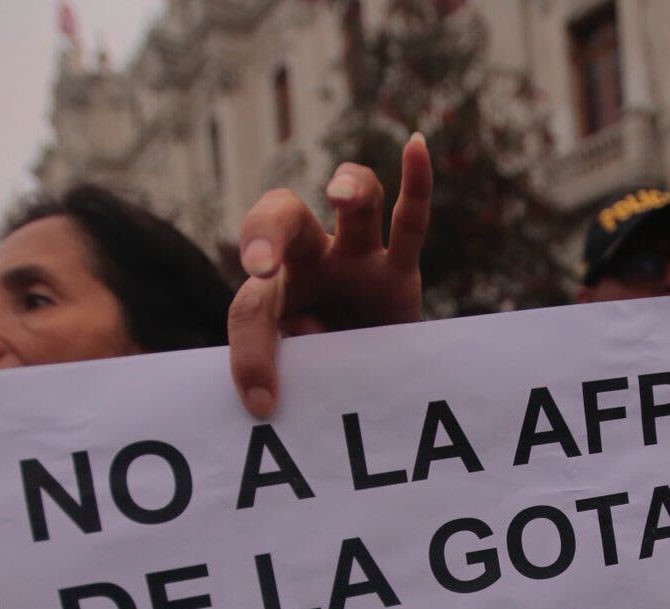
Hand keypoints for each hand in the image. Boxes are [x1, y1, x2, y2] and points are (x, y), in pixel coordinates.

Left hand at [228, 131, 432, 417]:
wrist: (362, 381)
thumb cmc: (318, 371)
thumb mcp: (292, 375)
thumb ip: (284, 366)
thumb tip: (291, 357)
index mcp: (272, 285)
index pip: (252, 306)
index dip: (252, 352)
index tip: (260, 402)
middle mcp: (312, 259)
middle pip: (285, 215)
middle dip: (267, 231)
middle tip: (262, 267)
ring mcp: (358, 259)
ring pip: (357, 204)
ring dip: (350, 189)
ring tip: (341, 196)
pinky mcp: (399, 273)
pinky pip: (411, 223)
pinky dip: (416, 184)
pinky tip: (417, 146)